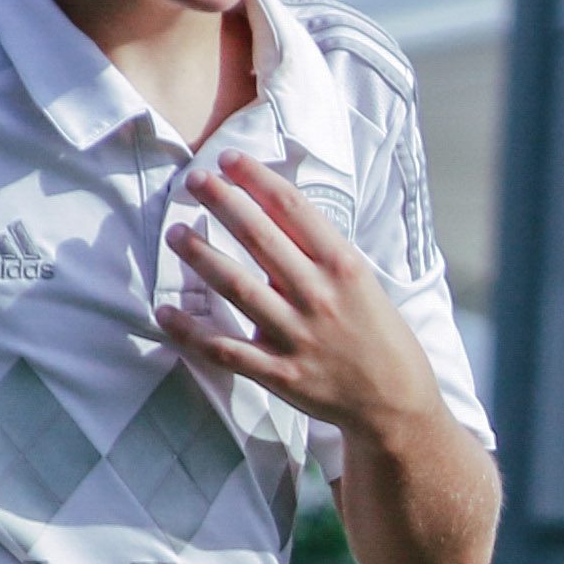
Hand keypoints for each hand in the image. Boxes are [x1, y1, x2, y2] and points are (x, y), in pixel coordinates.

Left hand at [157, 155, 432, 437]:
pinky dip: (191, 331)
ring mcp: (297, 336)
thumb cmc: (381, 336)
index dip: (257, 178)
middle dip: (222, 202)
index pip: (293, 208)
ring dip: (201, 255)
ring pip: (236, 287)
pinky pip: (225, 349)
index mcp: (343, 267)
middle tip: (193, 180)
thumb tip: (273, 214)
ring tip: (175, 232)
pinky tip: (166, 311)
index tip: (229, 159)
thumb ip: (320, 254)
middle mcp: (318, 296)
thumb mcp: (364, 283)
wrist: (397, 404)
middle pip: (259, 237)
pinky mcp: (280, 373)